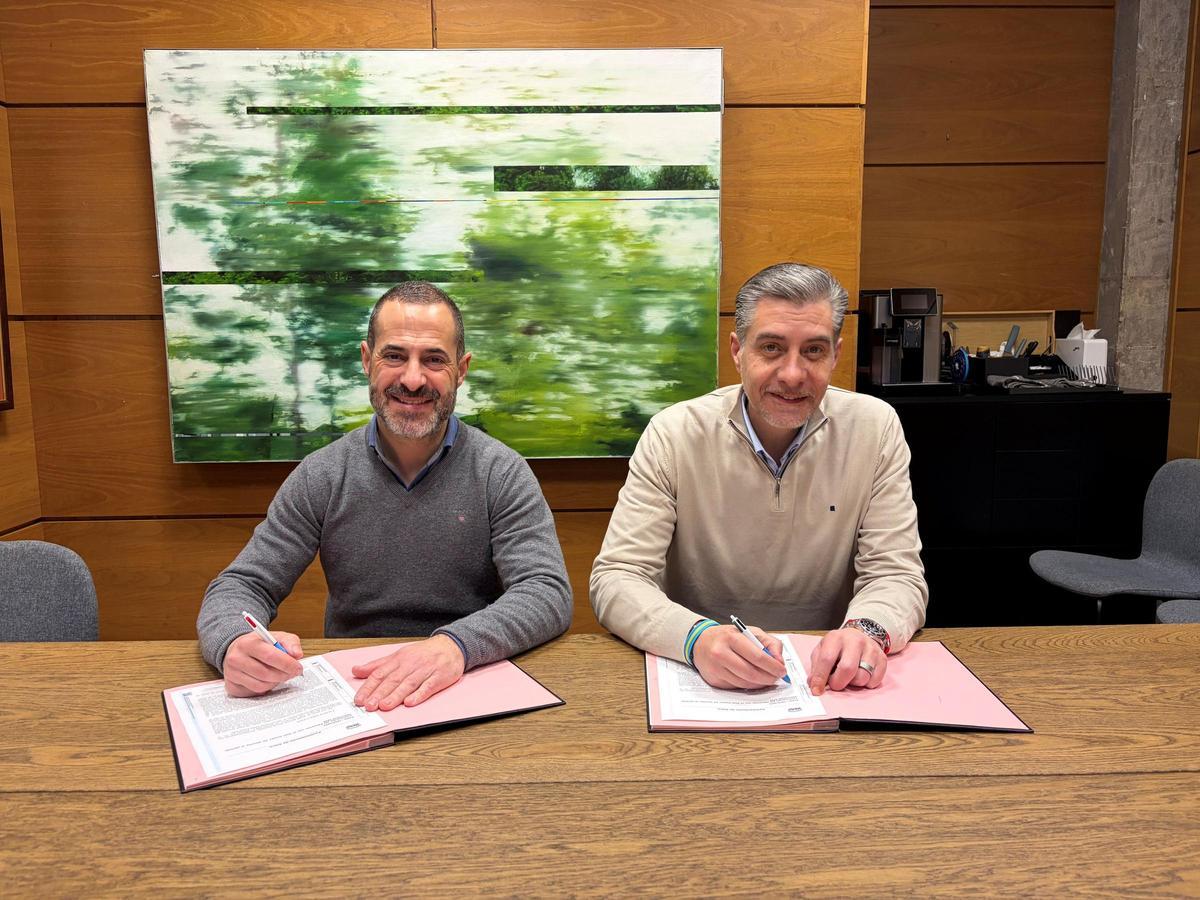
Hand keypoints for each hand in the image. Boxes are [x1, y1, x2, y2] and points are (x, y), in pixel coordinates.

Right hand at [223, 631, 303, 696]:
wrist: (238, 650)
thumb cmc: (259, 644)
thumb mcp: (276, 637)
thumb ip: (290, 642)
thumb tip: (297, 654)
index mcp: (248, 643)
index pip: (270, 656)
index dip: (287, 663)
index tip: (297, 667)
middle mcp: (236, 658)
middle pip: (266, 673)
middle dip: (284, 675)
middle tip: (292, 673)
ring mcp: (232, 674)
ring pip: (261, 685)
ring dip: (276, 682)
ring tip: (280, 674)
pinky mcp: (232, 686)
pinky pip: (255, 692)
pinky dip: (266, 688)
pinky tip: (268, 679)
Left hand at [351, 635, 465, 710]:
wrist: (450, 646)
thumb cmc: (423, 653)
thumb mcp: (398, 655)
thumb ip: (377, 665)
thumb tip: (356, 670)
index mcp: (399, 659)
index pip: (380, 673)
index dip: (369, 687)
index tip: (359, 699)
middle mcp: (410, 664)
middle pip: (393, 680)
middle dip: (380, 693)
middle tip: (369, 706)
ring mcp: (425, 671)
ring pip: (408, 684)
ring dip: (396, 696)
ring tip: (385, 706)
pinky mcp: (439, 677)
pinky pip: (428, 687)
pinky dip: (419, 695)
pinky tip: (410, 703)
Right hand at [692, 624, 787, 689]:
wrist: (700, 642)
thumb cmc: (729, 637)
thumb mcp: (750, 632)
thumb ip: (769, 643)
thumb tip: (779, 661)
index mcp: (732, 638)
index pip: (757, 656)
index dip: (773, 666)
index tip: (782, 671)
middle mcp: (721, 653)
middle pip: (751, 672)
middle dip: (768, 678)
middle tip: (776, 678)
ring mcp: (716, 668)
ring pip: (744, 683)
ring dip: (760, 684)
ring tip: (767, 679)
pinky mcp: (714, 680)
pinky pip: (736, 687)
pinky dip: (748, 685)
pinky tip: (752, 680)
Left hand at [807, 628, 886, 694]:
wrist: (859, 635)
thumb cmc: (837, 647)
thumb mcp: (822, 650)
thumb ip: (816, 666)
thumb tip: (813, 684)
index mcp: (835, 638)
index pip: (826, 659)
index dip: (820, 677)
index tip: (817, 690)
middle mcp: (854, 641)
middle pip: (848, 668)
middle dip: (839, 682)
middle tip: (836, 684)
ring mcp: (870, 648)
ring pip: (862, 676)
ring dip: (853, 683)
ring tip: (849, 677)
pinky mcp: (882, 658)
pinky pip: (875, 680)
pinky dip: (867, 684)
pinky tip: (862, 675)